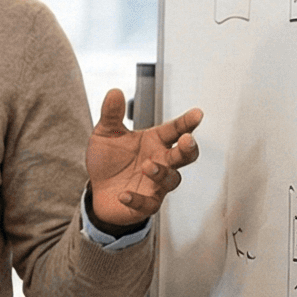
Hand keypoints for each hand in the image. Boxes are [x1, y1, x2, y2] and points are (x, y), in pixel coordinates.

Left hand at [87, 90, 203, 227]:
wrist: (98, 190)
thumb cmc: (110, 160)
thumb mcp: (106, 134)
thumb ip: (111, 115)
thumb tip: (113, 92)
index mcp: (155, 141)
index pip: (176, 129)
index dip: (187, 122)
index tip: (197, 114)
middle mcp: (161, 161)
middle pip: (185, 155)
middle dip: (188, 148)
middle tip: (186, 140)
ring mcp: (156, 184)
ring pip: (171, 179)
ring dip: (162, 173)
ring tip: (149, 166)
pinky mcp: (147, 203)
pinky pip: (148, 204)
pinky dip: (138, 199)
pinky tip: (124, 194)